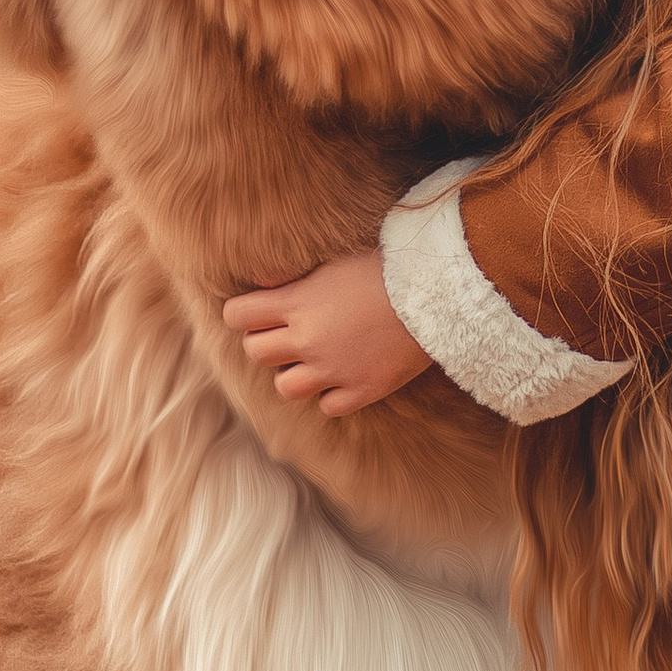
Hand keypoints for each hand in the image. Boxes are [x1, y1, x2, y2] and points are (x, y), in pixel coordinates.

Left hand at [222, 250, 430, 418]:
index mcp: (297, 302)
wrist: (435, 293)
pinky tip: (344, 375)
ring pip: (285, 387)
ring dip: (294, 374)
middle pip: (255, 352)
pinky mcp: (360, 390)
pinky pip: (326, 406)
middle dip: (266, 342)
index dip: (243, 313)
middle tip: (288, 334)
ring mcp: (332, 369)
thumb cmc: (386, 268)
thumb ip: (296, 281)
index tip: (258, 311)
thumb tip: (263, 285)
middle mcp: (307, 339)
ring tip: (314, 359)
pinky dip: (331, 394)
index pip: (237, 315)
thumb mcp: (333, 264)